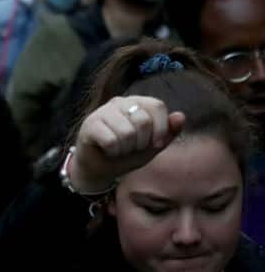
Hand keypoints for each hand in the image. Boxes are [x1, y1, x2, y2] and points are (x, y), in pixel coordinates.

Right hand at [70, 96, 185, 192]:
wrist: (100, 168)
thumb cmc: (127, 154)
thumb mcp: (152, 146)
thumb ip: (169, 132)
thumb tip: (181, 116)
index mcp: (137, 102)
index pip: (157, 106)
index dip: (161, 129)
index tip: (155, 144)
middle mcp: (119, 102)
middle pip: (143, 121)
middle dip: (141, 143)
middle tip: (132, 148)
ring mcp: (102, 112)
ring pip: (127, 132)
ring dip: (126, 149)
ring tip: (120, 150)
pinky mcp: (90, 125)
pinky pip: (111, 141)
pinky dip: (113, 152)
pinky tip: (108, 151)